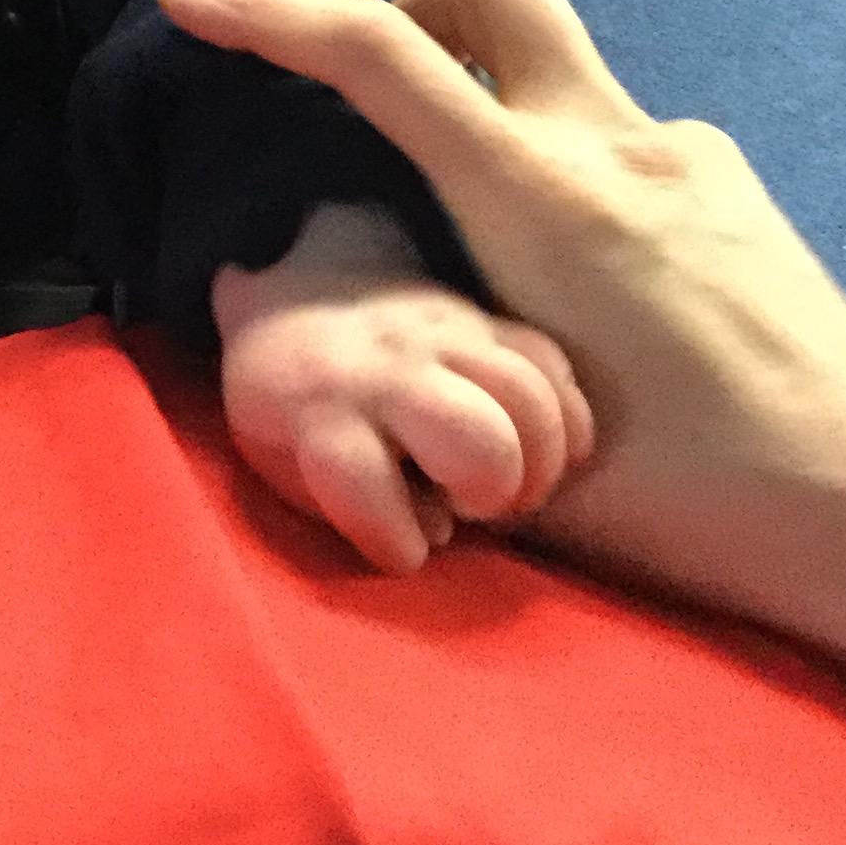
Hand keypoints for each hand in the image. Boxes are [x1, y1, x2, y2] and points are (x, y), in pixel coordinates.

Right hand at [156, 0, 845, 698]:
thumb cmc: (690, 503)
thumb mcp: (520, 418)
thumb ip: (444, 318)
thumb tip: (393, 278)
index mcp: (539, 200)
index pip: (379, 55)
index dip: (269, 12)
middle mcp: (611, 145)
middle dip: (423, 10)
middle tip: (408, 119)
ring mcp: (684, 152)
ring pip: (552, 69)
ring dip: (501, 121)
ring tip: (514, 273)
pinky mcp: (731, 179)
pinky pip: (613, 139)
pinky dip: (572, 184)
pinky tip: (608, 305)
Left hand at [212, 202, 593, 574]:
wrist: (291, 291)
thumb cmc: (289, 404)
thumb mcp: (282, 458)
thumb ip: (348, 504)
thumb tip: (439, 530)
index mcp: (320, 411)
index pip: (360, 481)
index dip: (393, 540)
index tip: (405, 552)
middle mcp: (385, 370)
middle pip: (478, 438)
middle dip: (493, 489)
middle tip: (473, 504)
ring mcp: (438, 335)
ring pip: (528, 394)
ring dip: (539, 456)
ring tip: (514, 483)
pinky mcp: (479, 317)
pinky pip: (548, 358)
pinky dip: (563, 412)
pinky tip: (549, 446)